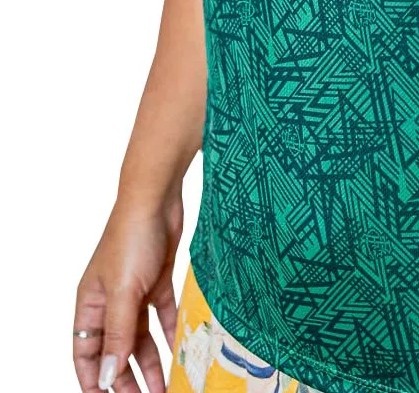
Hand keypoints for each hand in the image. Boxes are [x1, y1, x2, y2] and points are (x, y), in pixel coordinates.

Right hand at [72, 190, 183, 392]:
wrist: (157, 198)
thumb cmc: (130, 237)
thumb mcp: (123, 291)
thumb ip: (117, 334)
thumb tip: (108, 375)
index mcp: (90, 304)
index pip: (85, 352)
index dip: (94, 378)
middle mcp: (110, 301)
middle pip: (116, 349)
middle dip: (128, 377)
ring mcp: (135, 291)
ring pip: (141, 337)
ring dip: (152, 362)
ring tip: (166, 387)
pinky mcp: (158, 280)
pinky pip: (163, 315)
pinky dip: (171, 332)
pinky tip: (181, 350)